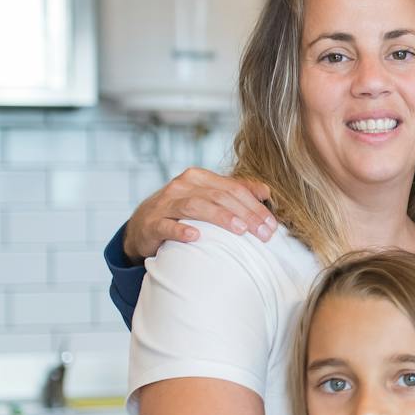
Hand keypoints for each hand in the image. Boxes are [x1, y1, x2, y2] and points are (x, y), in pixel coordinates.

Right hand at [121, 167, 274, 262]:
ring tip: (240, 230)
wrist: (142, 226)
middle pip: (219, 197)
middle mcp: (182, 186)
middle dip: (245, 214)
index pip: (233, 188)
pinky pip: (167, 225)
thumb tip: (266, 191)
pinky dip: (181, 229)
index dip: (255, 205)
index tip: (272, 225)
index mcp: (199, 178)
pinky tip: (196, 237)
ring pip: (196, 206)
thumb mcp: (206, 198)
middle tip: (264, 233)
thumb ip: (234, 192)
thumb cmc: (181, 212)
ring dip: (220, 217)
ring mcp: (165, 204)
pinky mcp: (152, 223)